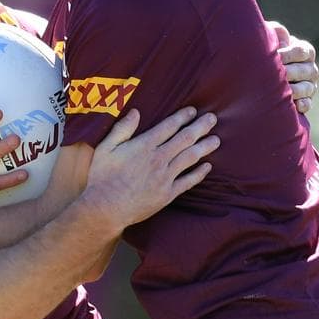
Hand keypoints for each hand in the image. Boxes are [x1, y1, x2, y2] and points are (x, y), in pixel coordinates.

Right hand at [80, 107, 218, 228]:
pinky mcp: (167, 194)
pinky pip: (188, 181)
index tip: (193, 111)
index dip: (182, 117)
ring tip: (216, 139)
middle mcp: (158, 159)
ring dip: (204, 147)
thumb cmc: (102, 177)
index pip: (168, 127)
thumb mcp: (105, 148)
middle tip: (212, 119)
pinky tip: (207, 166)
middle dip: (200, 127)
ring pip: (190, 158)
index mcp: (144, 146)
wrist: (105, 208)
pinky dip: (199, 173)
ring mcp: (165, 177)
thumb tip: (135, 112)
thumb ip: (122, 129)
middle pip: (184, 139)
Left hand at [268, 20, 318, 113]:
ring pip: (307, 88)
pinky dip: (303, 104)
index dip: (288, 54)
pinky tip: (296, 105)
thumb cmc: (267, 51)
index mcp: (305, 51)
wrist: (261, 74)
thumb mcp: (271, 38)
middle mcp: (310, 68)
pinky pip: (307, 103)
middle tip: (274, 76)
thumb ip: (276, 31)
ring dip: (295, 90)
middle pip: (305, 71)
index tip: (275, 57)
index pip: (301, 51)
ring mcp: (310, 85)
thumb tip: (282, 37)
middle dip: (289, 73)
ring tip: (281, 91)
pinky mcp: (306, 100)